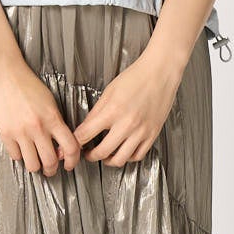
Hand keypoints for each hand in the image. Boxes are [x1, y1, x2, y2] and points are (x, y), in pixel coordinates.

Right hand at [0, 57, 82, 175]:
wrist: (5, 74)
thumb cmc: (28, 84)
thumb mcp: (50, 101)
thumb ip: (56, 122)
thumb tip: (60, 143)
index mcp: (52, 118)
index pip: (71, 147)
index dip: (73, 161)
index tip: (70, 164)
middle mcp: (37, 128)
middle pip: (51, 161)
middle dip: (53, 170)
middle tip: (51, 168)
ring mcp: (20, 132)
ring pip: (32, 164)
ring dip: (36, 166)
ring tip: (36, 161)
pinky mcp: (5, 134)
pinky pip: (15, 156)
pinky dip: (20, 156)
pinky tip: (22, 149)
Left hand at [71, 49, 182, 166]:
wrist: (160, 73)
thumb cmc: (136, 77)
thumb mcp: (109, 91)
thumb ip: (96, 112)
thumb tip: (85, 127)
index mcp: (113, 110)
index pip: (86, 134)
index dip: (76, 142)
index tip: (73, 144)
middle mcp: (127, 124)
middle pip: (102, 151)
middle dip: (90, 155)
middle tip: (87, 153)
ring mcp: (141, 131)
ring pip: (120, 159)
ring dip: (108, 160)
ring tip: (104, 156)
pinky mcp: (152, 134)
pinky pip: (137, 155)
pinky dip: (127, 158)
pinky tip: (122, 152)